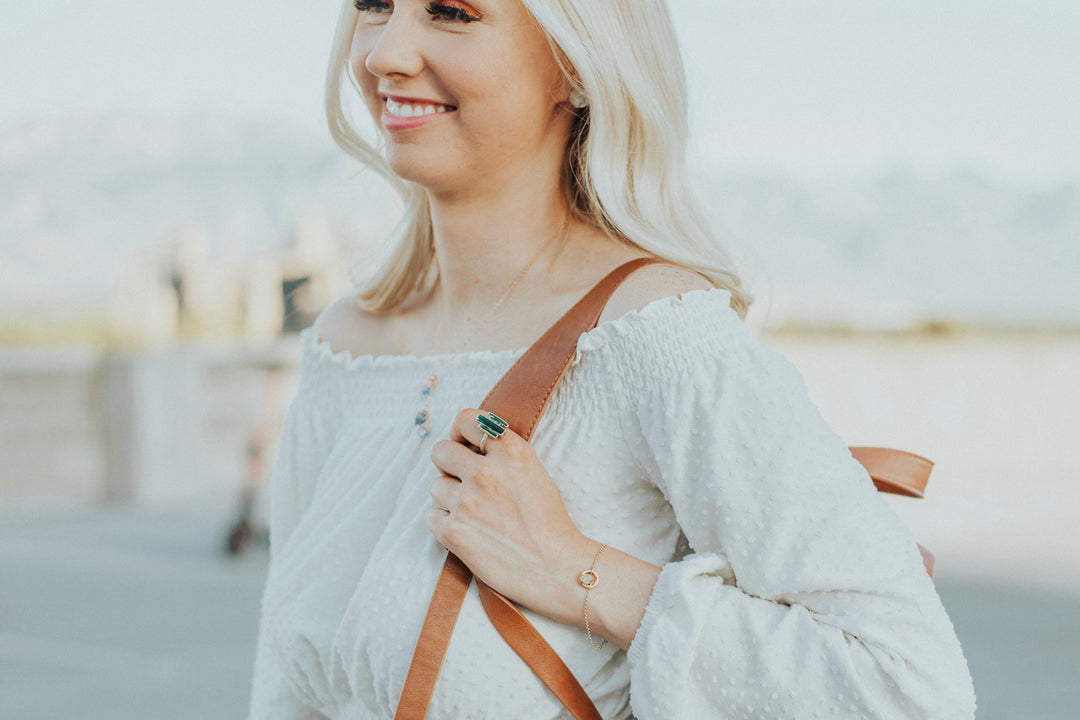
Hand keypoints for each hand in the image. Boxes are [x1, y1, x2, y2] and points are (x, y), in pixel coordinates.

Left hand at [427, 408, 592, 625]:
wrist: (557, 568)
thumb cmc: (549, 523)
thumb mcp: (534, 472)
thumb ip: (503, 454)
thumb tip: (469, 444)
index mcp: (511, 452)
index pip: (466, 419)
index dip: (459, 431)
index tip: (462, 443)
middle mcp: (486, 472)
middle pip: (440, 451)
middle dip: (448, 465)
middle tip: (463, 480)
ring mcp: (467, 502)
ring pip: (436, 486)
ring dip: (450, 498)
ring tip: (474, 514)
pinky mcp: (454, 532)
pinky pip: (432, 516)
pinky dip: (445, 524)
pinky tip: (468, 532)